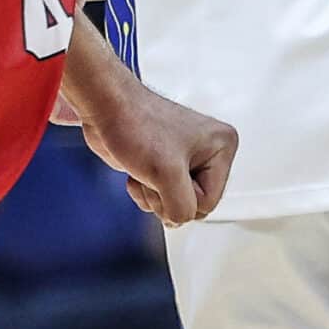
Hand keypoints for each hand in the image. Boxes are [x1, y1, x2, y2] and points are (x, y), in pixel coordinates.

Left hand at [80, 80, 237, 226]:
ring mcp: (186, 160)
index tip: (167, 174)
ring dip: (152, 194)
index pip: (209, 203)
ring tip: (145, 167)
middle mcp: (208, 152)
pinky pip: (161, 198)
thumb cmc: (135, 124)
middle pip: (193, 206)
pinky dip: (143, 191)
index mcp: (222, 147)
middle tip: (154, 171)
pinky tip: (137, 170)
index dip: (181, 197)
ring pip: (174, 204)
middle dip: (165, 197)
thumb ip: (182, 208)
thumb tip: (178, 219)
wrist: (106, 109)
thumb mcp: (166, 174)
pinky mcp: (165, 165)